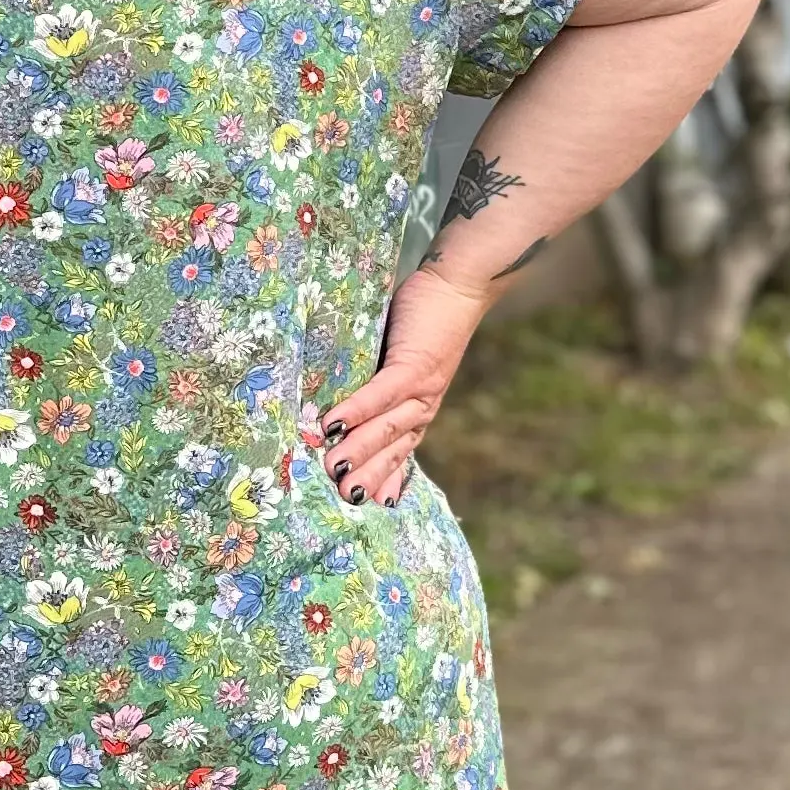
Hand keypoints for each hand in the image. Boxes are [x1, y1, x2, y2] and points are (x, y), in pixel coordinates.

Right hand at [321, 268, 488, 507]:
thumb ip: (374, 384)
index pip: (400, 454)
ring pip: (387, 426)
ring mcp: (422, 387)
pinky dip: (358, 410)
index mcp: (419, 410)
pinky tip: (336, 423)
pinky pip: (383, 393)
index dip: (382, 480)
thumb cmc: (422, 319)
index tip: (363, 505)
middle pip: (393, 448)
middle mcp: (423, 406)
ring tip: (332, 467)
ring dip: (359, 449)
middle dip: (367, 475)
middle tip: (341, 497)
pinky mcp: (415, 364)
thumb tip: (336, 407)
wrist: (457, 285)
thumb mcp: (397, 360)